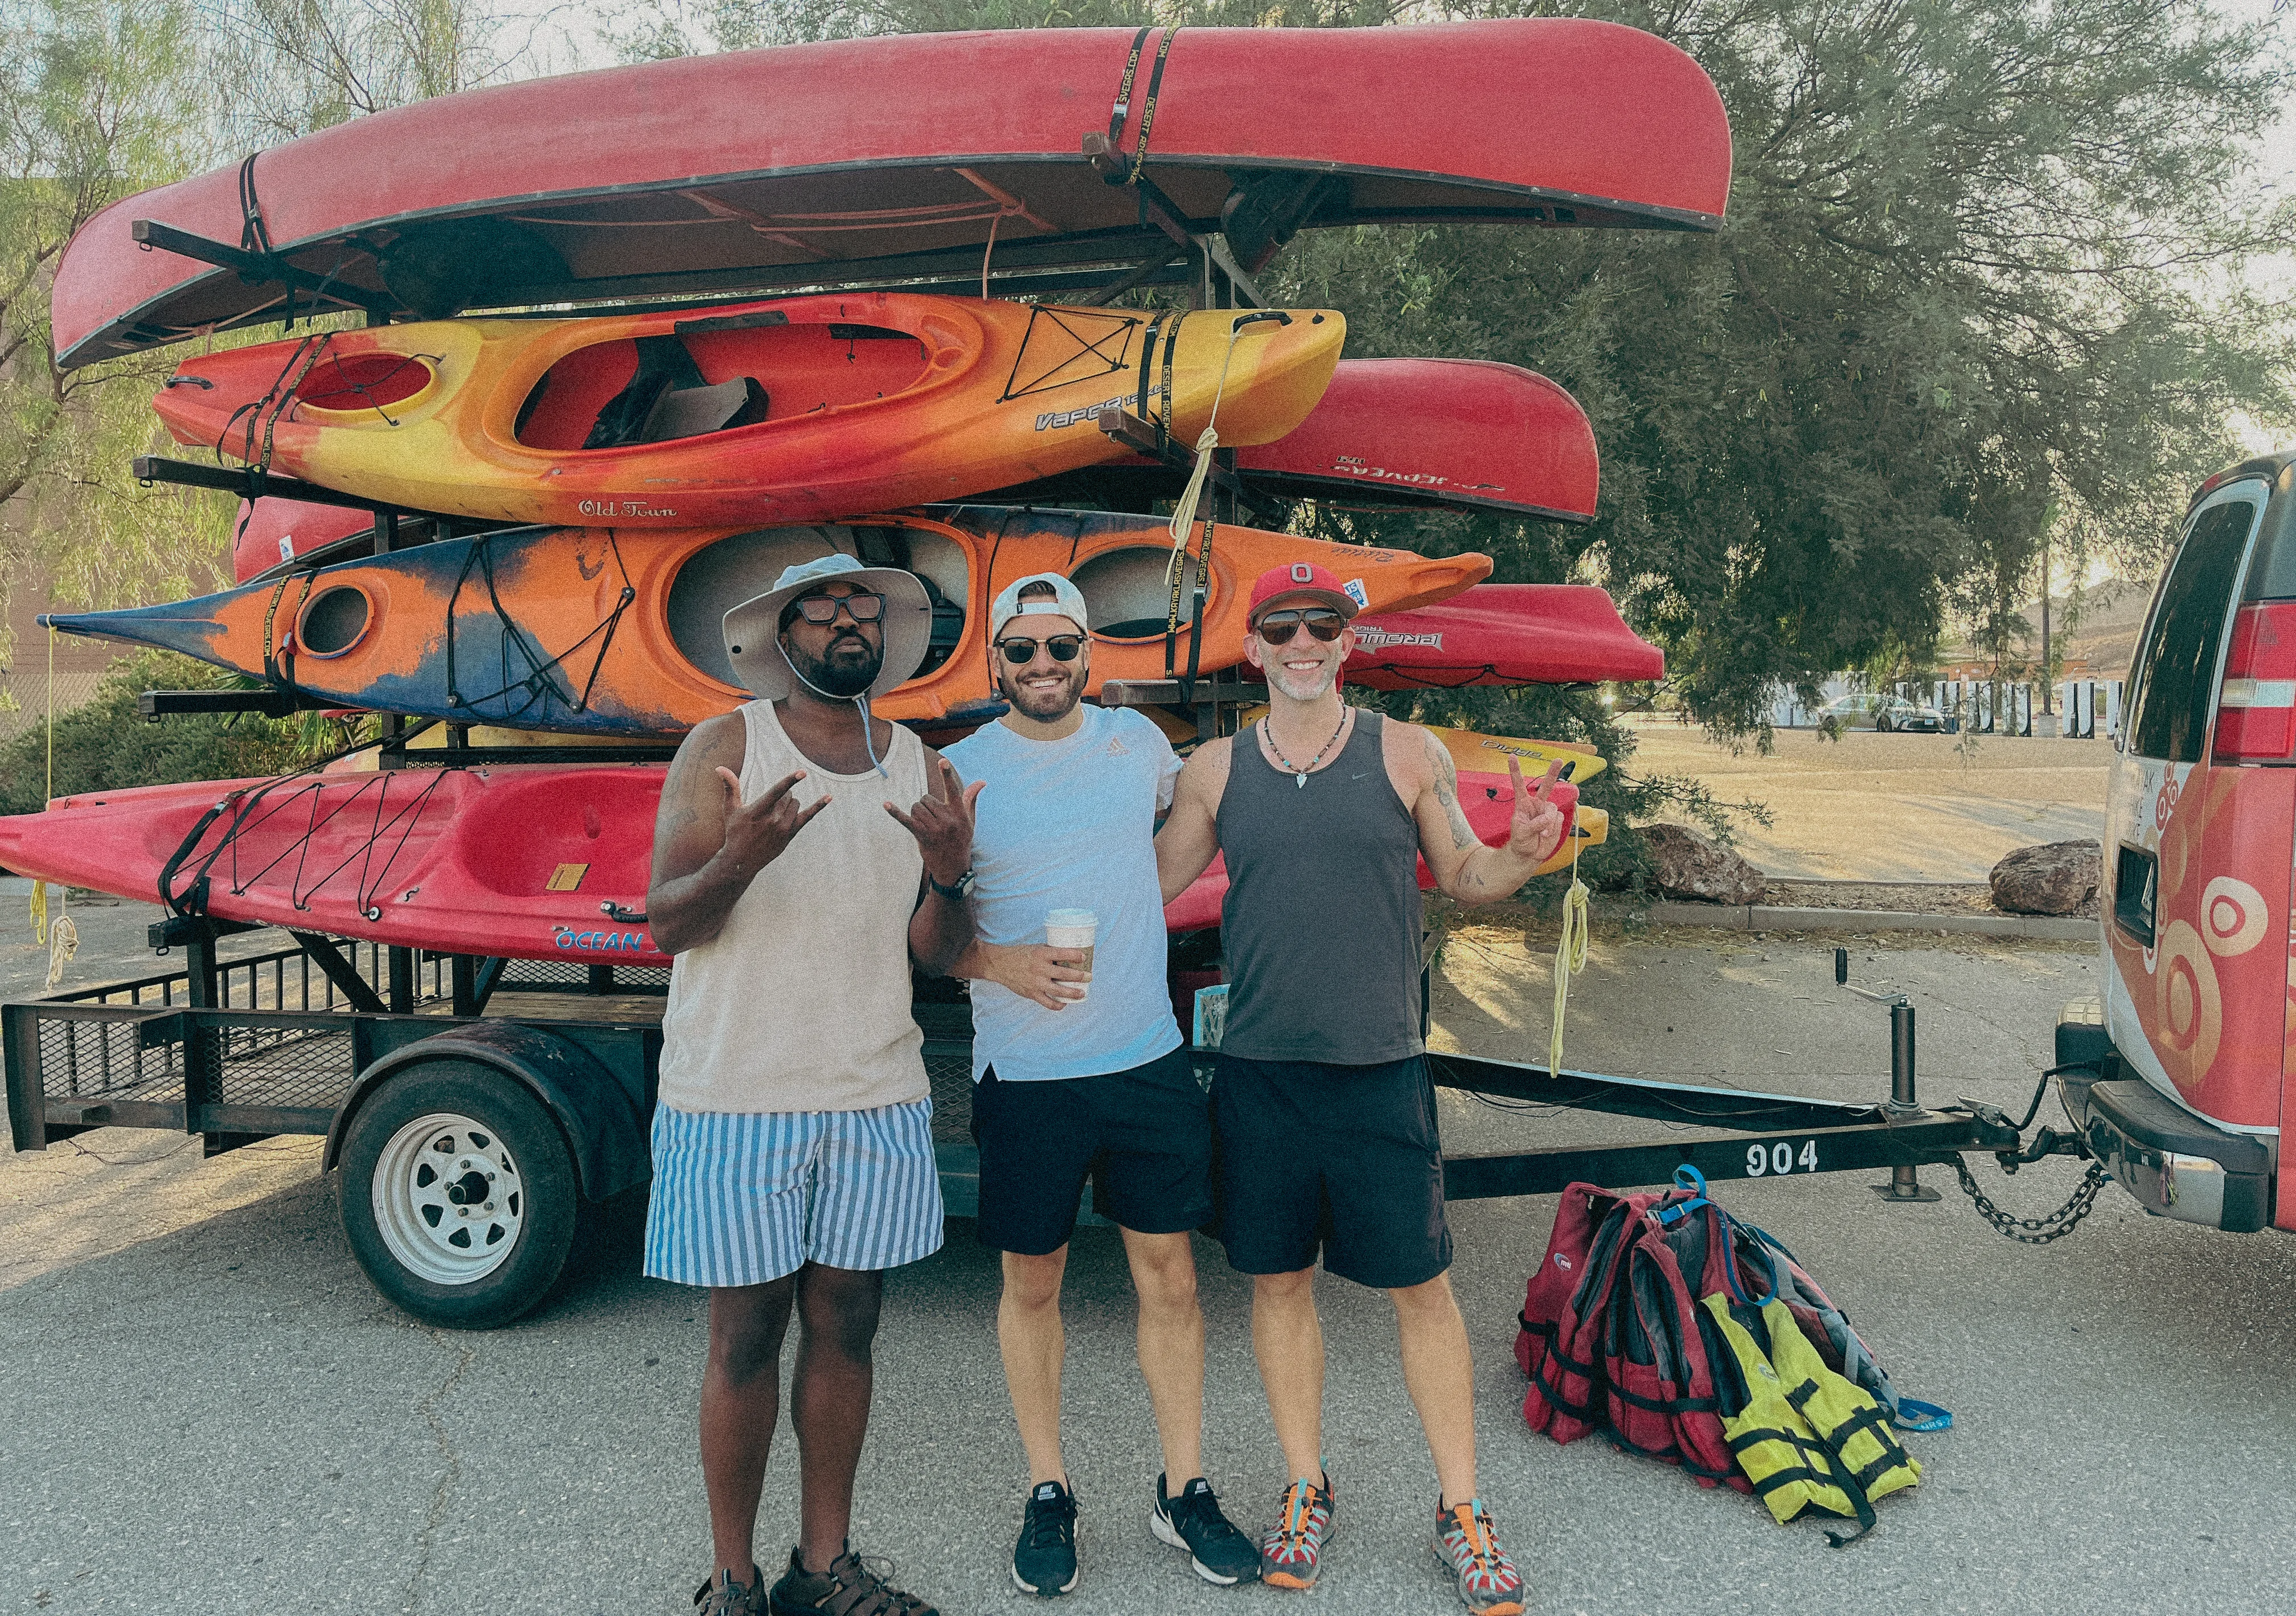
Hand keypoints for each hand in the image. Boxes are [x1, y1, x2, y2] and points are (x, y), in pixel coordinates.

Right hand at [717, 767, 829, 878]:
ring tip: (776, 813)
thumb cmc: (735, 832)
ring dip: (789, 803)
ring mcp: (783, 829)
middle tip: (770, 807)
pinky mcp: (790, 835)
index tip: (803, 772)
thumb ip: (729, 787)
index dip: (790, 781)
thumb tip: (720, 767)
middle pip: (788, 797)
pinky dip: (818, 806)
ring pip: (796, 804)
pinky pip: (808, 816)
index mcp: (757, 811)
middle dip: (782, 796)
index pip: (776, 792)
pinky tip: (829, 797)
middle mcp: (772, 820)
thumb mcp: (730, 810)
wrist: (742, 860)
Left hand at [887, 755, 984, 886]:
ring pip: (916, 807)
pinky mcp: (922, 836)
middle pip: (926, 798)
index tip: (943, 761)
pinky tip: (886, 804)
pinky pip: (907, 821)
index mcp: (959, 813)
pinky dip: (895, 813)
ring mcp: (935, 829)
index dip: (947, 775)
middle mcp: (948, 820)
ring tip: (926, 825)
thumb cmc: (962, 838)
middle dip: (926, 806)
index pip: (953, 790)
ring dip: (917, 813)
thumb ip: (971, 798)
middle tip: (934, 820)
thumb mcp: (969, 819)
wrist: (954, 866)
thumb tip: (982, 781)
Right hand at [981, 942, 1090, 1010]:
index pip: (1062, 954)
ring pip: (1059, 991)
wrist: (1000, 964)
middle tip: (1089, 976)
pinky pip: (1048, 1003)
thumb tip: (1068, 956)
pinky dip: (1057, 1005)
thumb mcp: (1035, 948)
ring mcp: (1036, 982)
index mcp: (1041, 954)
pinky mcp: (1032, 993)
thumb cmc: (1019, 954)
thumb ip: (1050, 952)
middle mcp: (1039, 968)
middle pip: (1065, 974)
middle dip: (1080, 976)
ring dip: (1073, 993)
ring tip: (1082, 993)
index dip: (1075, 956)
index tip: (1084, 957)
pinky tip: (1064, 1004)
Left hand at [1505, 757, 1567, 864]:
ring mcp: (1547, 812)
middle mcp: (1536, 804)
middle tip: (1558, 760)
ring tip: (1541, 834)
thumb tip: (1547, 818)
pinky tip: (1546, 835)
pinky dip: (1553, 828)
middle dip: (1553, 772)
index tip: (1512, 756)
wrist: (1529, 854)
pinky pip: (1558, 819)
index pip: (1519, 785)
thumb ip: (1534, 825)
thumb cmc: (1521, 841)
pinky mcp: (1556, 819)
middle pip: (1546, 786)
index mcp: (1523, 804)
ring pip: (1553, 809)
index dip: (1516, 771)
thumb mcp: (1521, 834)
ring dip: (1548, 823)